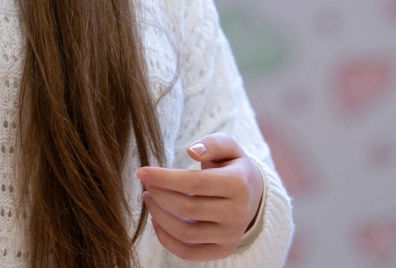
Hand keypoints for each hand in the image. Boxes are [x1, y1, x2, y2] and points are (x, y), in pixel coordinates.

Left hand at [136, 133, 264, 260]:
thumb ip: (211, 144)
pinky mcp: (223, 250)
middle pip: (186, 208)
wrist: (253, 196)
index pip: (194, 183)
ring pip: (185, 232)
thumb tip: (192, 150)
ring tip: (149, 198)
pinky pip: (188, 252)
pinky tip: (157, 220)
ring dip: (159, 216)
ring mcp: (230, 235)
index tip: (142, 171)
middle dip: (159, 194)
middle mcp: (237, 213)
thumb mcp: (228, 147)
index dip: (164, 178)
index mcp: (239, 184)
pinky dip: (166, 239)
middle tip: (146, 183)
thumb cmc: (232, 167)